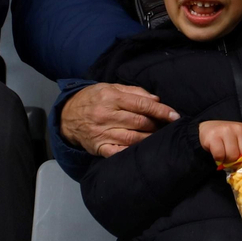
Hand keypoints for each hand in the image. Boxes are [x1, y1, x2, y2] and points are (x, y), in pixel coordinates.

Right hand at [60, 82, 179, 157]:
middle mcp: (106, 115)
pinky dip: (132, 152)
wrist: (67, 116)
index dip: (161, 111)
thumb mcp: (110, 87)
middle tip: (166, 127)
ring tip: (158, 138)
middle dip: (156, 125)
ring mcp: (101, 133)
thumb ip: (134, 92)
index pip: (141, 104)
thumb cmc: (93, 99)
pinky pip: (118, 152)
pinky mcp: (98, 147)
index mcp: (110, 98)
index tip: (175, 116)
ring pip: (132, 138)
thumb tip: (156, 99)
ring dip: (149, 139)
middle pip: (139, 122)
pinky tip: (142, 150)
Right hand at [199, 120, 241, 164]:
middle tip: (230, 156)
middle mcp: (238, 129)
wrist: (207, 127)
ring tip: (223, 153)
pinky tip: (216, 152)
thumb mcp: (239, 140)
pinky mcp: (213, 136)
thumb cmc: (225, 137)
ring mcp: (225, 131)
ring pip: (231, 156)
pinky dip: (218, 157)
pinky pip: (219, 155)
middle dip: (236, 160)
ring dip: (226, 159)